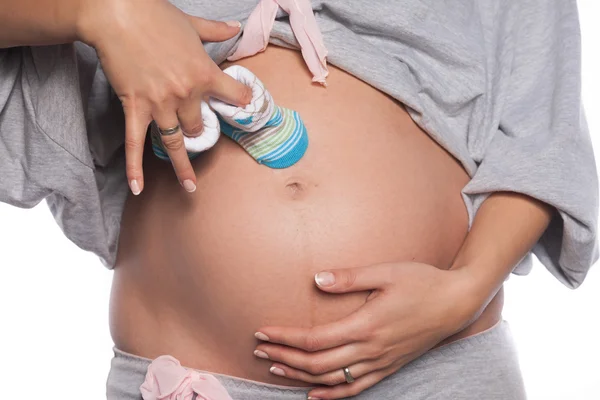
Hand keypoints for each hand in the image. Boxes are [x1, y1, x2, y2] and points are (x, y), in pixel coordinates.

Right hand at [77, 0, 251, 193]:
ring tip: (189, 185)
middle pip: (199, 125)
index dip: (241, 101)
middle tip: (196, 132)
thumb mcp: (192, 23)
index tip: (245, 107)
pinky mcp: (135, 107)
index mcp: (204, 73)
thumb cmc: (155, 15)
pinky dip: (135, 167)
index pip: (234, 95)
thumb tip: (236, 27)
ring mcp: (160, 104)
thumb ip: (216, 31)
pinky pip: (135, 143)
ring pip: (176, 141)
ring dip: (182, 165)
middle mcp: (185, 93)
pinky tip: (138, 187)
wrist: (115, 12)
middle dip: (199, 129)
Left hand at [253, 263, 477, 398]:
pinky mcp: (389, 367)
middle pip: (317, 363)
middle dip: (284, 357)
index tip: (262, 332)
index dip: (285, 337)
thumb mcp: (386, 272)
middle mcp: (370, 349)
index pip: (314, 339)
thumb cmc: (422, 282)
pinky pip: (356, 389)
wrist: (457, 303)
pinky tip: (314, 396)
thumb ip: (349, 278)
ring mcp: (380, 362)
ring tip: (276, 368)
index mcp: (366, 325)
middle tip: (259, 350)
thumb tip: (316, 280)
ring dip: (301, 376)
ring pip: (332, 380)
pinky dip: (332, 396)